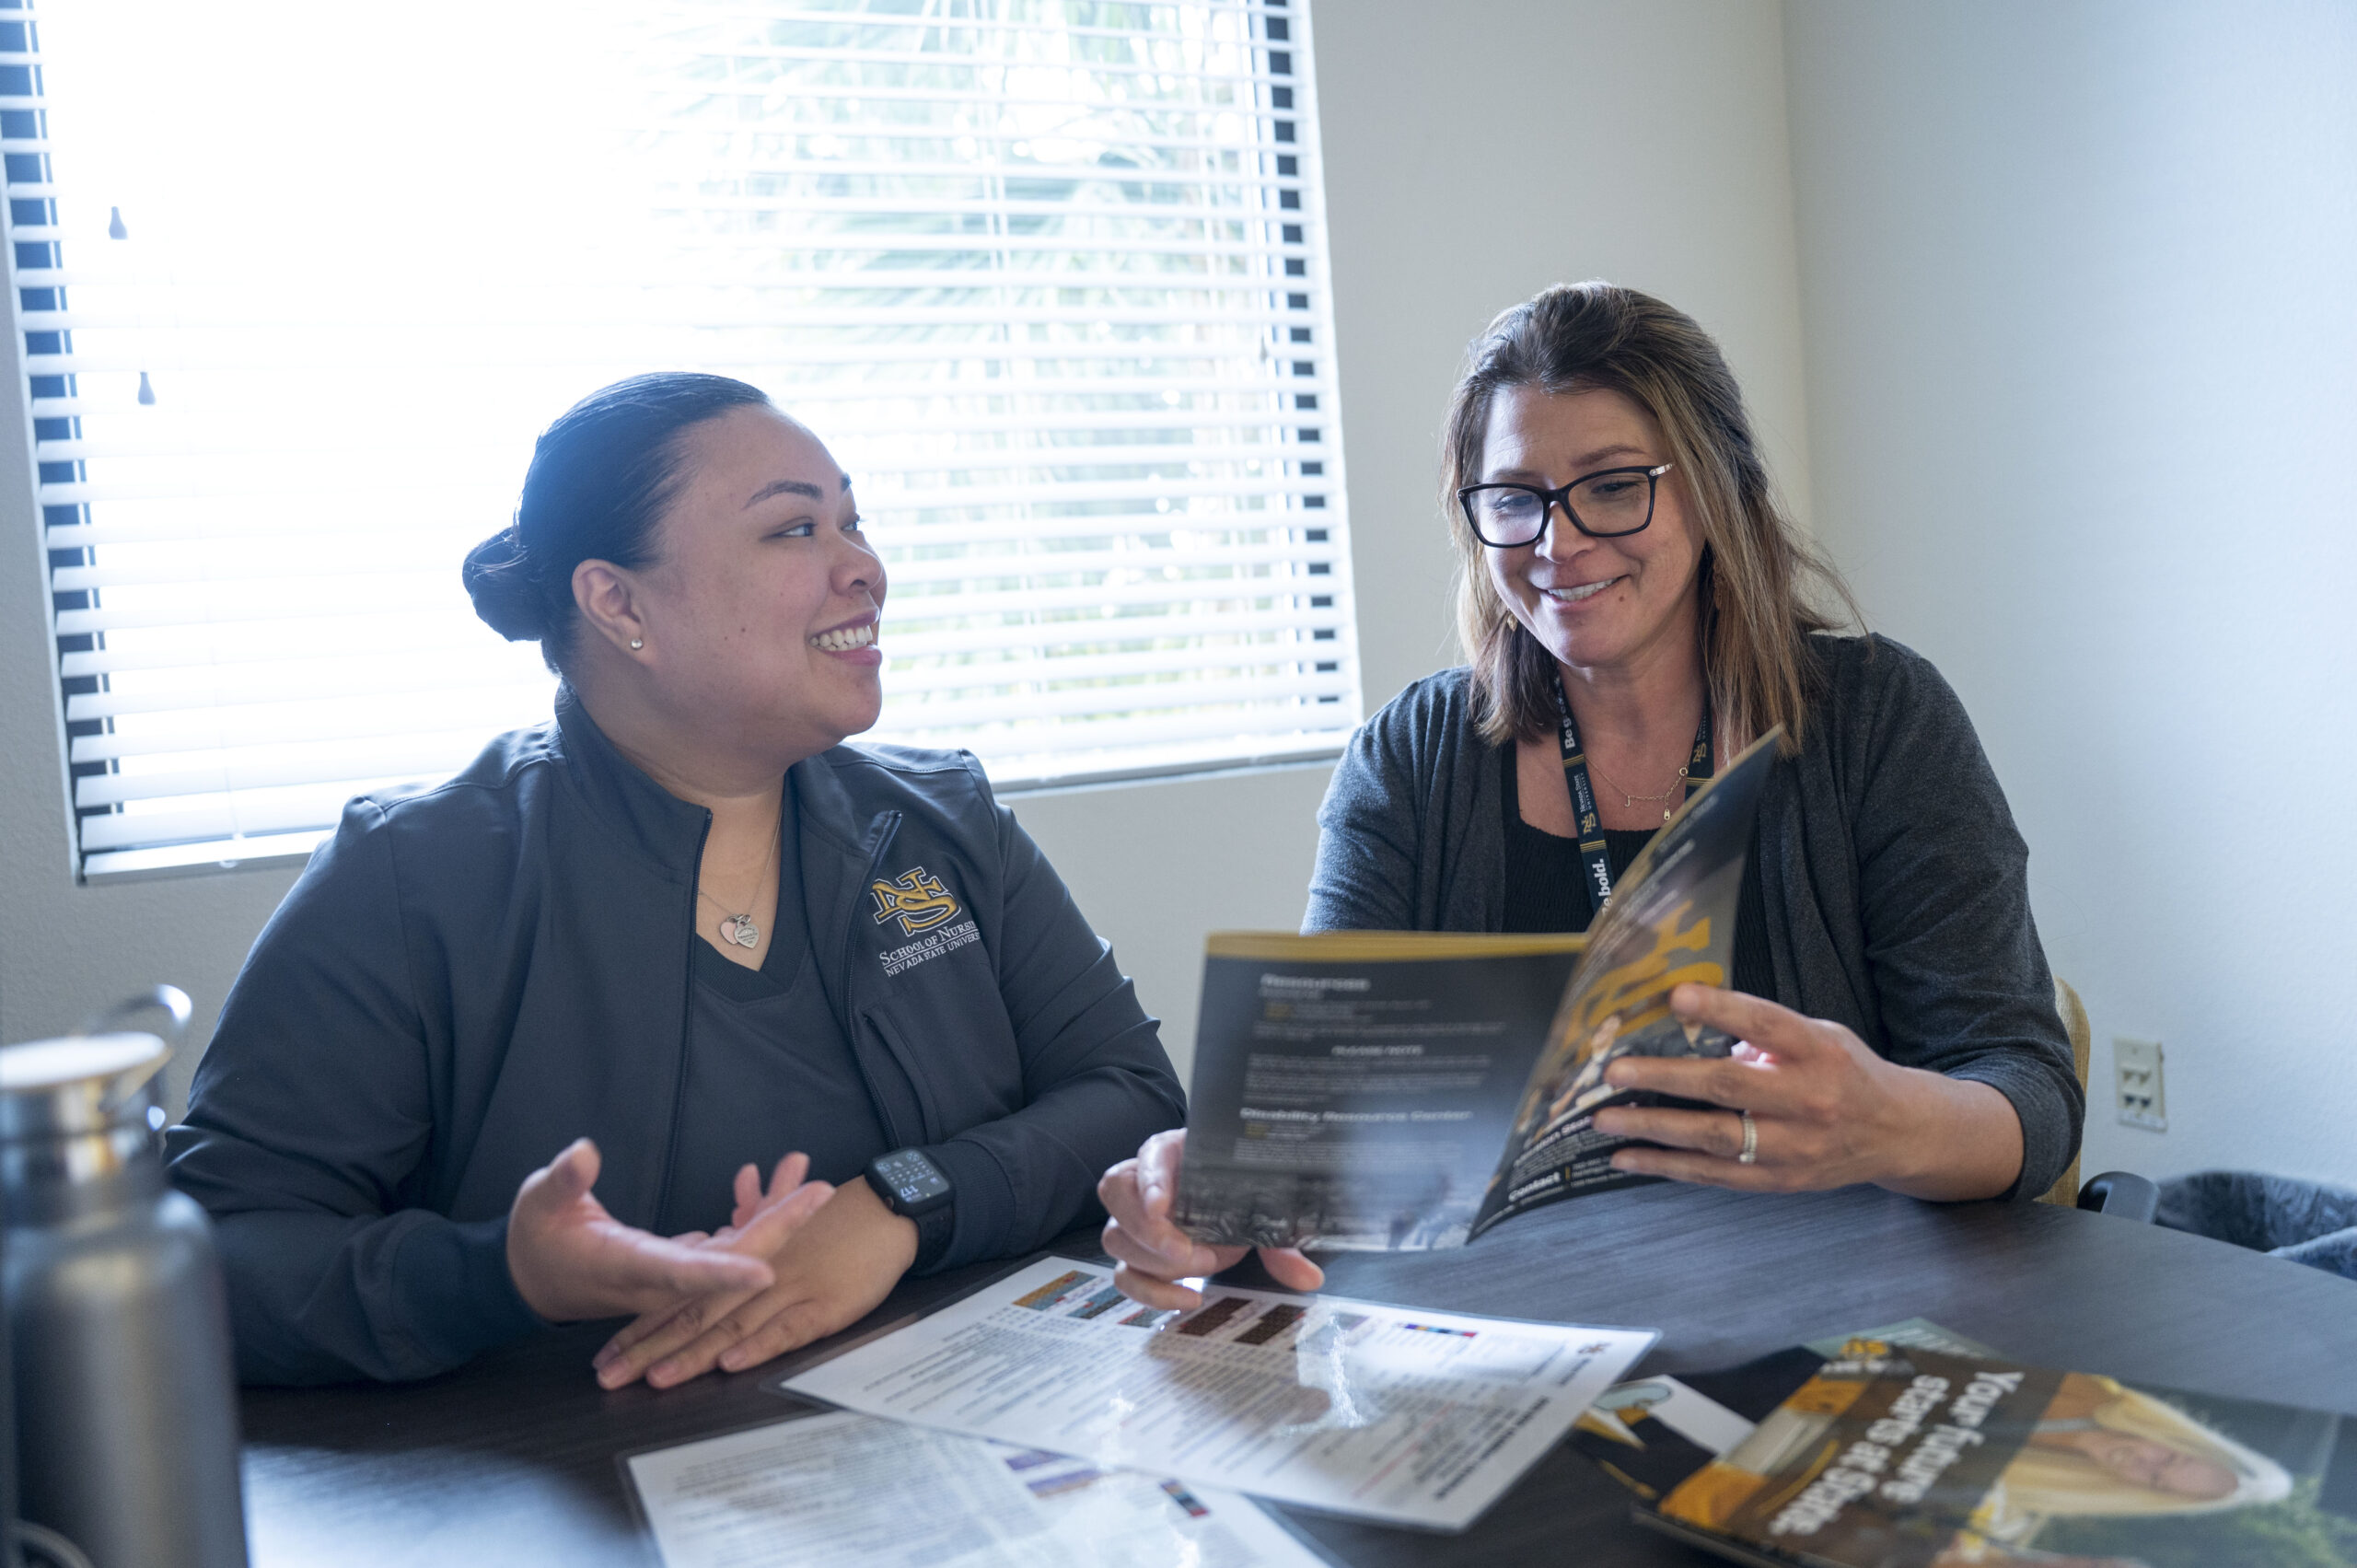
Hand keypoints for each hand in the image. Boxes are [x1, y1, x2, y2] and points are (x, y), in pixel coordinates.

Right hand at [505, 1139, 830, 1322]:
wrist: (533, 1276)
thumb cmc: (536, 1237)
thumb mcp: (539, 1203)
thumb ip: (564, 1181)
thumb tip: (583, 1153)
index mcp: (626, 1266)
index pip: (680, 1275)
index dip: (723, 1276)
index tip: (766, 1273)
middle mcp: (659, 1279)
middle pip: (728, 1261)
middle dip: (776, 1227)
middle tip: (819, 1191)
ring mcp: (674, 1274)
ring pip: (734, 1250)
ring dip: (772, 1214)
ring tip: (804, 1172)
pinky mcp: (680, 1264)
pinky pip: (726, 1245)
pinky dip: (750, 1214)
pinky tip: (770, 1183)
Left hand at [594, 1164, 914, 1388]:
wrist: (891, 1207)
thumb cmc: (840, 1218)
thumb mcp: (792, 1212)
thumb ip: (761, 1207)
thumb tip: (744, 1181)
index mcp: (745, 1258)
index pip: (683, 1293)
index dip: (644, 1322)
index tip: (605, 1350)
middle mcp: (759, 1275)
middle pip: (695, 1314)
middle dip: (649, 1348)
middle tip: (609, 1376)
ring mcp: (790, 1291)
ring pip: (732, 1324)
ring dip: (693, 1353)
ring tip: (656, 1377)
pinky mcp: (825, 1306)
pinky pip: (787, 1328)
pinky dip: (758, 1345)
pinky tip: (731, 1361)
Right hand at [1099, 1130, 1324, 1308]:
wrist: (1230, 1206)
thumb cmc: (1238, 1194)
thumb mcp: (1262, 1210)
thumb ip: (1280, 1240)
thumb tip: (1309, 1277)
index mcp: (1173, 1153)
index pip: (1149, 1155)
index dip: (1151, 1180)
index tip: (1163, 1207)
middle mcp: (1143, 1181)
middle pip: (1116, 1195)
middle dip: (1147, 1230)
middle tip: (1185, 1251)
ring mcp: (1133, 1219)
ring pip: (1115, 1238)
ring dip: (1155, 1262)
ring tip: (1203, 1266)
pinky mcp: (1135, 1255)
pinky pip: (1124, 1276)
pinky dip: (1150, 1293)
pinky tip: (1188, 1298)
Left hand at [1590, 985, 2023, 1200]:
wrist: (1899, 1133)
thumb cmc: (1846, 1072)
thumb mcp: (1820, 1035)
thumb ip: (1765, 1033)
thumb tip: (1694, 1029)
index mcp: (1817, 1051)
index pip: (1764, 1024)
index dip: (1720, 1009)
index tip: (1675, 996)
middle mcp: (1808, 1100)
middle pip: (1727, 1088)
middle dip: (1665, 1079)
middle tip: (1615, 1072)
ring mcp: (1794, 1146)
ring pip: (1714, 1138)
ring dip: (1653, 1129)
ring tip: (1605, 1119)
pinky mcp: (1781, 1180)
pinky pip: (1715, 1175)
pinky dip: (1668, 1166)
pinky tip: (1628, 1157)